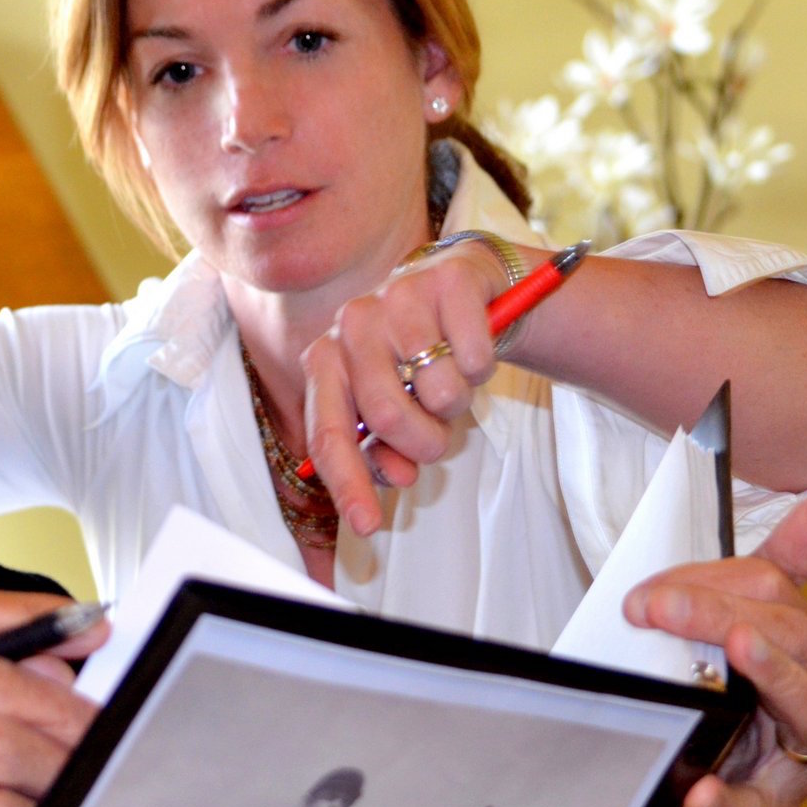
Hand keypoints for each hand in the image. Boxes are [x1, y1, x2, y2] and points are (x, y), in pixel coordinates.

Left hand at [302, 242, 510, 534]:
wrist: (461, 288)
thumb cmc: (418, 359)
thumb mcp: (394, 407)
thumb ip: (383, 449)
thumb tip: (399, 476)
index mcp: (325, 361)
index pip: (328, 433)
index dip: (348, 483)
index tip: (368, 526)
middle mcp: (351, 324)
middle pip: (386, 415)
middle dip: (423, 441)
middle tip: (438, 433)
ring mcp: (396, 296)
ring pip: (438, 390)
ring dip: (458, 403)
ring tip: (451, 379)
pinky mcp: (446, 280)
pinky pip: (474, 356)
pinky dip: (482, 366)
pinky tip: (471, 346)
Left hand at [623, 490, 806, 806]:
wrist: (686, 788)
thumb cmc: (718, 696)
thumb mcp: (727, 626)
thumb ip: (752, 572)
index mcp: (801, 639)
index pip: (770, 588)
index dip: (714, 581)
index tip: (651, 588)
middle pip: (792, 636)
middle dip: (721, 614)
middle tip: (655, 608)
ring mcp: (800, 754)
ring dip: (771, 675)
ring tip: (737, 651)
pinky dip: (727, 800)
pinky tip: (700, 792)